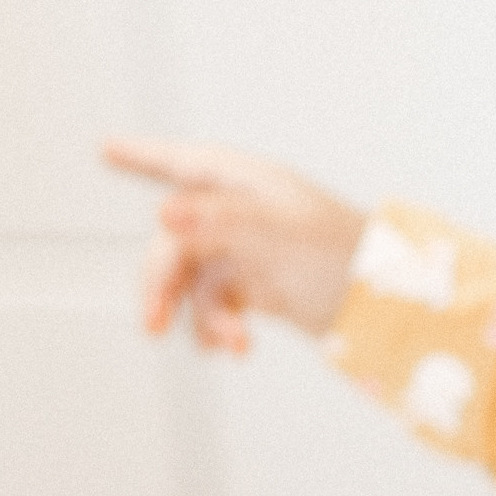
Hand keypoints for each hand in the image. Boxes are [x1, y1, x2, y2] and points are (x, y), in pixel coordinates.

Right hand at [103, 138, 367, 350]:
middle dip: (162, 283)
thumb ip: (218, 221)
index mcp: (249, 185)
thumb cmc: (350, 259)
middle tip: (152, 321)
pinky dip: (220, 327)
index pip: (184, 163)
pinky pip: (218, 304)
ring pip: (194, 280)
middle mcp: (245, 213)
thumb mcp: (278, 234)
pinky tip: (234, 346)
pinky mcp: (261, 285)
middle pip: (176, 241)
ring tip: (225, 344)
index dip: (142, 156)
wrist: (390, 307)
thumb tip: (165, 213)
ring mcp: (251, 250)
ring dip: (200, 316)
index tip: (106, 148)